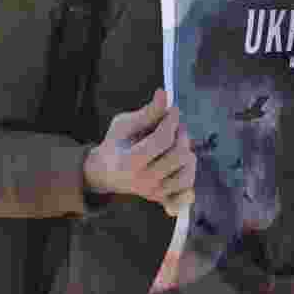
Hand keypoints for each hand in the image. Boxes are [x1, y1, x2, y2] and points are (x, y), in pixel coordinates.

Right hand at [83, 89, 196, 216]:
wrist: (105, 173)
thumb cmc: (117, 144)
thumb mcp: (124, 124)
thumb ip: (147, 112)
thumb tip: (165, 94)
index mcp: (129, 162)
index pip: (162, 140)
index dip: (172, 120)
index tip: (174, 110)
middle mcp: (144, 181)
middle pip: (180, 155)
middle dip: (181, 135)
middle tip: (174, 128)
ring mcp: (154, 193)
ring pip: (188, 171)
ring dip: (187, 153)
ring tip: (174, 146)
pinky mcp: (163, 199)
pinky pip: (186, 195)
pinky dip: (188, 182)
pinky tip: (181, 168)